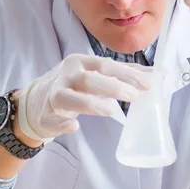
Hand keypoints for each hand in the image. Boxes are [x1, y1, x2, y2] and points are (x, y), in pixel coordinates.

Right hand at [18, 54, 151, 140]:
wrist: (35, 101)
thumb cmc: (72, 85)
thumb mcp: (93, 73)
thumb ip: (121, 73)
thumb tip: (153, 74)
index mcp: (81, 62)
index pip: (106, 64)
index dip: (127, 73)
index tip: (148, 83)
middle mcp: (67, 74)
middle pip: (90, 79)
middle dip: (113, 86)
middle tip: (134, 96)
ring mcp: (54, 94)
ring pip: (70, 97)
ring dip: (91, 104)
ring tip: (111, 110)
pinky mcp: (46, 115)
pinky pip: (55, 119)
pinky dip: (64, 123)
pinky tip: (74, 126)